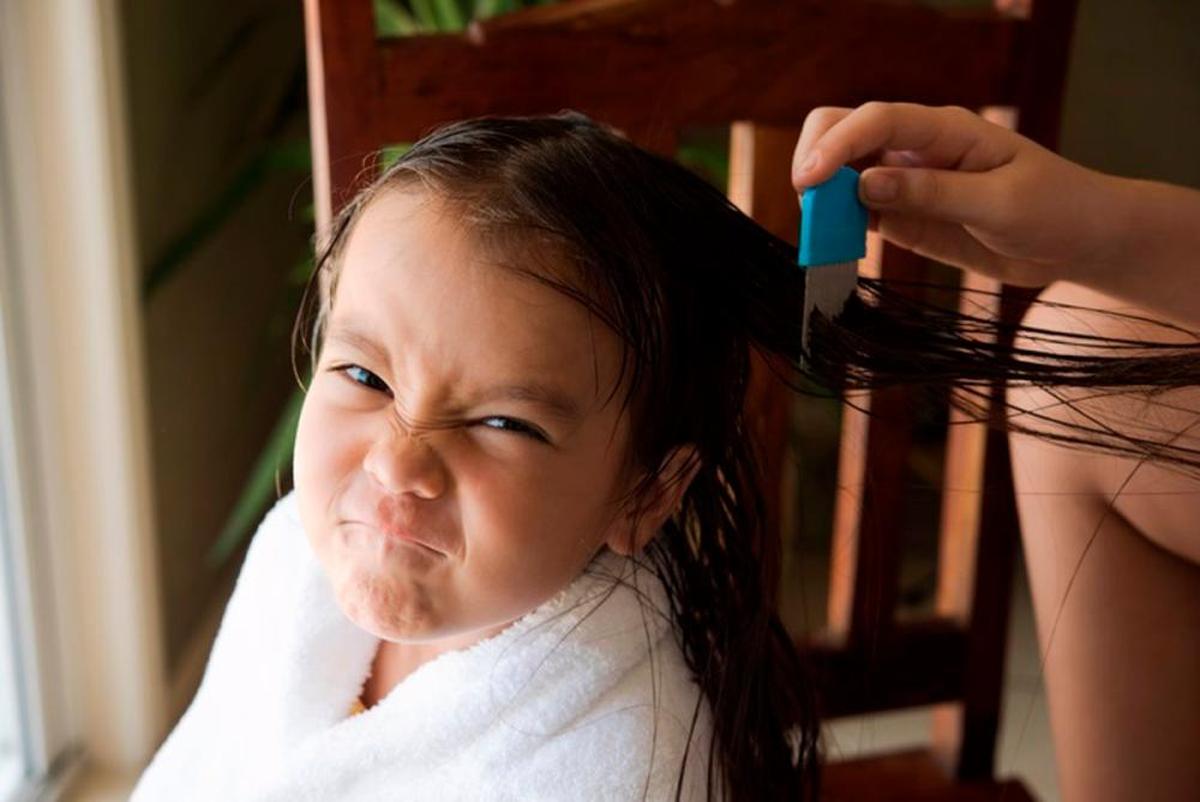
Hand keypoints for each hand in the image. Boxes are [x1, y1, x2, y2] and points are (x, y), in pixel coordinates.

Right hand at [790, 102, 1125, 287]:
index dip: (837, 145)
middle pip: (844, 130)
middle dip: (816, 161)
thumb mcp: (1000, 203)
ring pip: (842, 173)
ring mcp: (906, 180)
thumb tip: (865, 185)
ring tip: (822, 236)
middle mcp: (917, 147)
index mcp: (946, 130)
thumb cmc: (1056, 209)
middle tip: (811, 208)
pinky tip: (837, 246)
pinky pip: (856, 213)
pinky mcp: (904, 215)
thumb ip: (933, 192)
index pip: (877, 120)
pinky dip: (837, 226)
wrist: (1080, 241)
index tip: (810, 182)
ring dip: (822, 199)